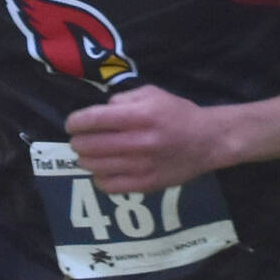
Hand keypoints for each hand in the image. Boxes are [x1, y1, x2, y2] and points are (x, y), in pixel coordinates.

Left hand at [66, 85, 228, 193]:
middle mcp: (140, 142)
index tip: (72, 124)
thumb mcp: (152, 94)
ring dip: (85, 159)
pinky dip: (99, 178)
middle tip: (80, 140)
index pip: (94, 120)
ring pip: (95, 166)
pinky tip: (104, 170)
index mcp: (141, 116)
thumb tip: (99, 111)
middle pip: (90, 145)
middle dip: (78, 141)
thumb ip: (122, 99)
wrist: (208, 141)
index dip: (76, 122)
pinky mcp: (146, 184)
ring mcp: (142, 166)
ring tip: (89, 154)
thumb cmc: (177, 114)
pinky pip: (108, 186)